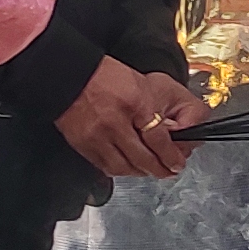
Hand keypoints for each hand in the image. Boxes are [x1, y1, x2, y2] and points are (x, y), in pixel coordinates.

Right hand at [56, 56, 205, 179]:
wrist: (71, 76)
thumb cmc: (105, 76)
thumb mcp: (142, 85)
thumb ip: (157, 110)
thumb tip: (173, 130)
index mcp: (135, 103)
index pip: (158, 140)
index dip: (171, 156)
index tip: (177, 162)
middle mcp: (115, 122)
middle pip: (143, 159)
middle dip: (160, 169)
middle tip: (168, 171)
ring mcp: (97, 136)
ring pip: (124, 168)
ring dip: (140, 172)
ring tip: (150, 170)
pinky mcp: (83, 144)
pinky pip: (105, 166)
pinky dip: (119, 169)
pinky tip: (128, 166)